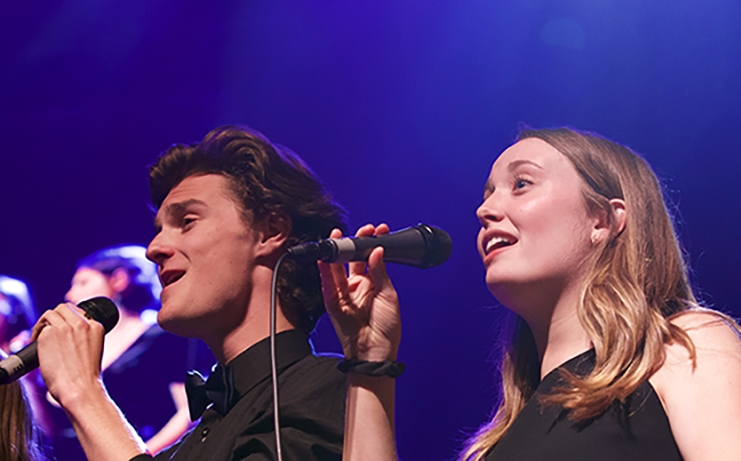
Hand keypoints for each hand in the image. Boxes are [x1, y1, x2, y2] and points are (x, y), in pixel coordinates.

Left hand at [31, 302, 105, 406]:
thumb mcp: (93, 352)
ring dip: (44, 322)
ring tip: (39, 336)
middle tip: (48, 330)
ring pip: (52, 313)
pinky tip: (35, 344)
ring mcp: (66, 327)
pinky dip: (35, 334)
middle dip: (55, 317)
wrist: (80, 388)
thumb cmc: (85, 378)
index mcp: (96, 327)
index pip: (80, 313)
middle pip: (65, 308)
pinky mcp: (50, 333)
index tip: (62, 329)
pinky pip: (41, 327)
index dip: (68, 320)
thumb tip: (64, 338)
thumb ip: (83, 339)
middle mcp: (83, 323)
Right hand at [318, 223, 400, 360]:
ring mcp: (345, 293)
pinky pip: (327, 282)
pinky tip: (326, 256)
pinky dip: (325, 268)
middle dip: (356, 242)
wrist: (374, 352)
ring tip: (339, 235)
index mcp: (374, 284)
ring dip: (338, 251)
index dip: (373, 243)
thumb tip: (377, 250)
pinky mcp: (332, 301)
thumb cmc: (386, 330)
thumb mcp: (389, 296)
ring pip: (338, 267)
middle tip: (362, 230)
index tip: (379, 230)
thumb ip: (380, 272)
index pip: (371, 257)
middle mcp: (358, 286)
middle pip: (353, 259)